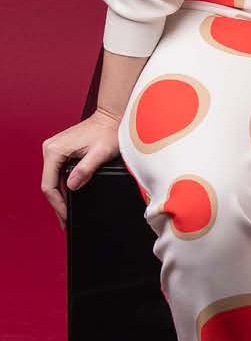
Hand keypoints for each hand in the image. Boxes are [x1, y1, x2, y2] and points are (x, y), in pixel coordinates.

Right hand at [42, 109, 122, 229]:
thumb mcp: (100, 154)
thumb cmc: (108, 132)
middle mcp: (50, 150)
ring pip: (53, 181)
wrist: (112, 118)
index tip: (66, 217)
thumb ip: (85, 170)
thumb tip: (72, 186)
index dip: (57, 204)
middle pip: (49, 185)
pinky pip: (59, 174)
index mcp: (54, 151)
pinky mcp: (61, 152)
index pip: (49, 185)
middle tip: (66, 221)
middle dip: (58, 204)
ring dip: (61, 197)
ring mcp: (55, 151)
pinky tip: (70, 198)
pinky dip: (64, 188)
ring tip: (67, 214)